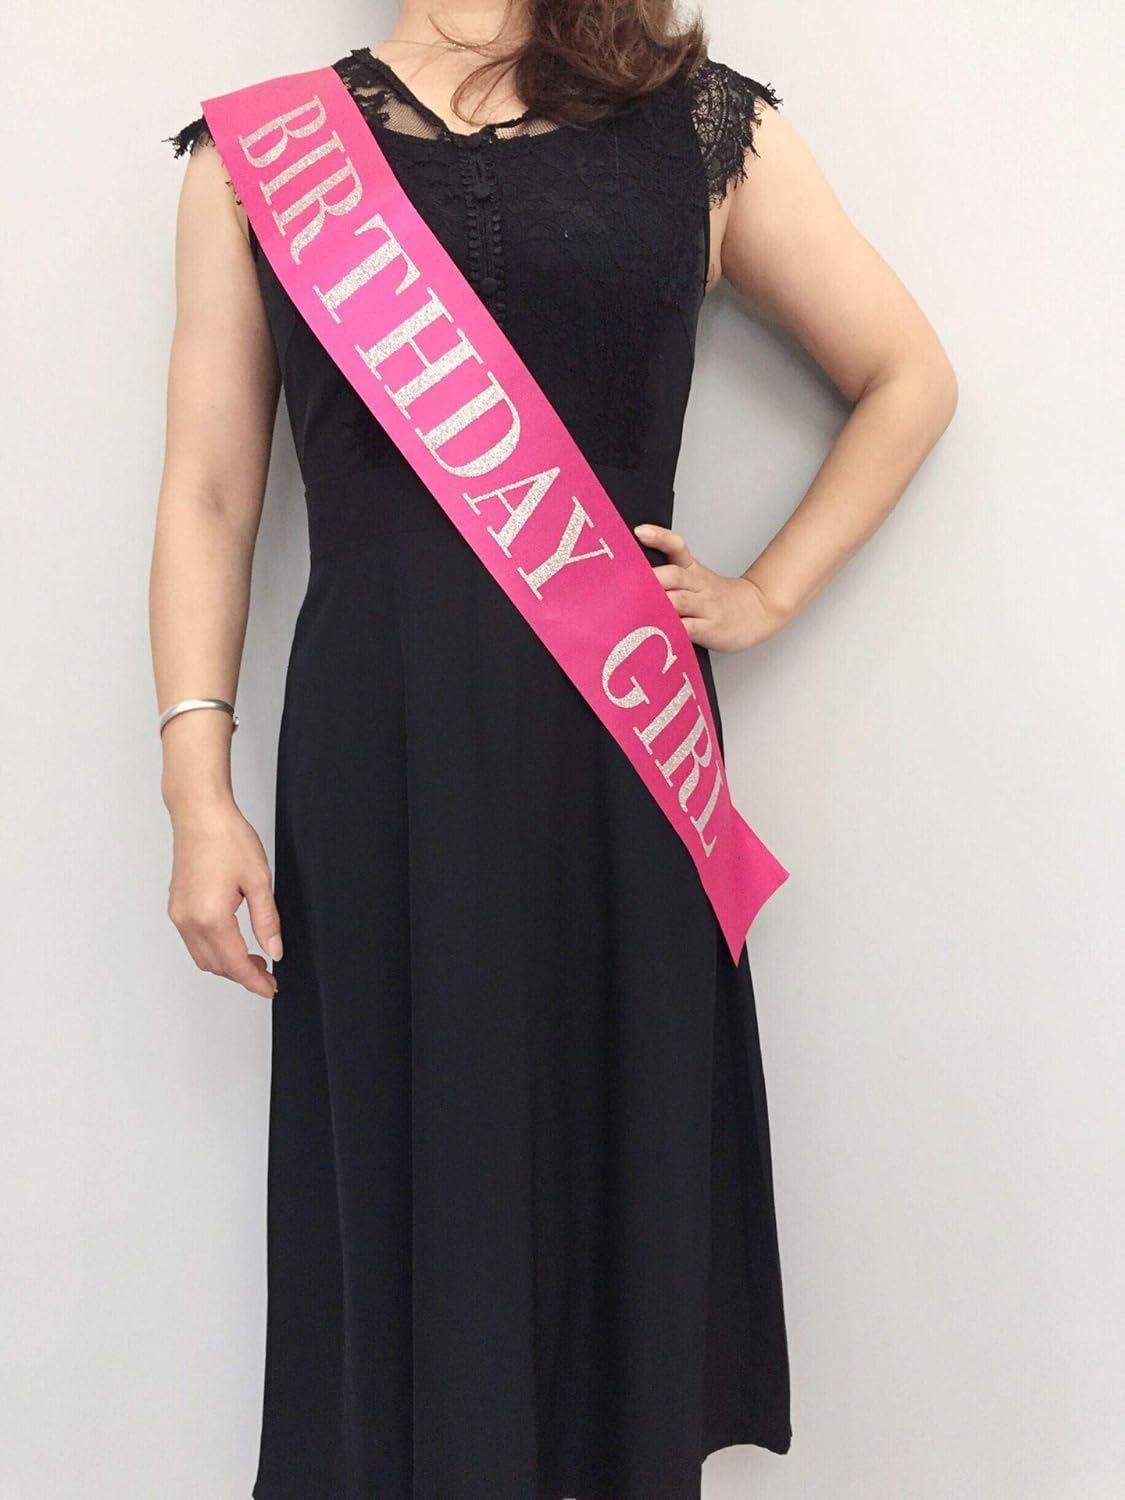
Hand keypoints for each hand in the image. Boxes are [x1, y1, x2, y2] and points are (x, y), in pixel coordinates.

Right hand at [166, 796, 281, 997]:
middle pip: (216, 966)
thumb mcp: (258, 881)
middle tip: (268, 976)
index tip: (271, 988)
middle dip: (242, 976)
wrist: (200, 813)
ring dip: (227, 965)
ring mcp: (179, 915)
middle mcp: (188, 921)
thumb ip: (266, 921)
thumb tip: (274, 950)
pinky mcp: (176, 907)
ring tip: (254, 961)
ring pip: (202, 957)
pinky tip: (232, 943)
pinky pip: (193, 942)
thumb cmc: (227, 838)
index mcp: (210, 917)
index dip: (255, 981)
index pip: (235, 964)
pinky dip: (213, 951)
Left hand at [633, 523, 785, 652]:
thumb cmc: (719, 598)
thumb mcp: (698, 577)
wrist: (758, 610)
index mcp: (693, 571)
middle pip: (674, 575)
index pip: (677, 547)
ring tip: (634, 609)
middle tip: (625, 586)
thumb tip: (633, 577)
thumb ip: (669, 575)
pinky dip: (673, 630)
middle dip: (650, 579)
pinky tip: (659, 633)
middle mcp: (699, 586)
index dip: (659, 537)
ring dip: (657, 604)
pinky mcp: (711, 629)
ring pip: (679, 601)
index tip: (639, 532)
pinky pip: (689, 629)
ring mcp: (705, 607)